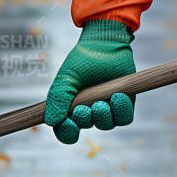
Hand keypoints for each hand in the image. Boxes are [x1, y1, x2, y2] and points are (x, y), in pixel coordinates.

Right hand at [43, 18, 136, 144]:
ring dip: (104, 116)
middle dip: (85, 119)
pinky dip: (121, 110)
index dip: (67, 132)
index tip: (68, 124)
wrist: (106, 43)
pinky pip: (124, 118)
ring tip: (103, 102)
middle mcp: (89, 110)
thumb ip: (58, 99)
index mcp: (71, 107)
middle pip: (87, 126)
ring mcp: (107, 107)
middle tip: (85, 107)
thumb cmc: (83, 60)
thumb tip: (51, 121)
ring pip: (106, 125)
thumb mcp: (66, 78)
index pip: (66, 130)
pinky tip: (118, 96)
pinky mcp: (124, 103)